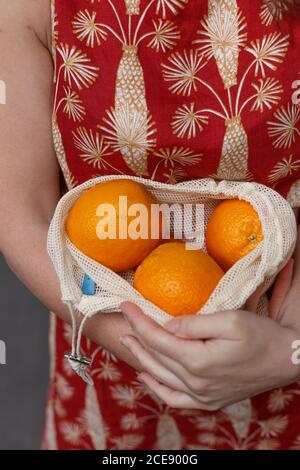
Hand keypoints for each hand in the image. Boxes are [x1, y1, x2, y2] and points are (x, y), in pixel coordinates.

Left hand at [119, 227, 299, 410]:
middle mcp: (196, 383)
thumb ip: (194, 324)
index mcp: (198, 361)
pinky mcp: (209, 401)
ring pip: (160, 377)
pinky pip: (174, 399)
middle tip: (124, 318)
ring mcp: (202, 396)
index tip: (125, 305)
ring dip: (141, 358)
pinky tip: (147, 376)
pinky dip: (157, 387)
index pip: (157, 338)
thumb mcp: (229, 320)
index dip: (138, 321)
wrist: (287, 360)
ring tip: (128, 341)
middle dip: (136, 335)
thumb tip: (167, 326)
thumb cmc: (261, 336)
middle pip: (155, 357)